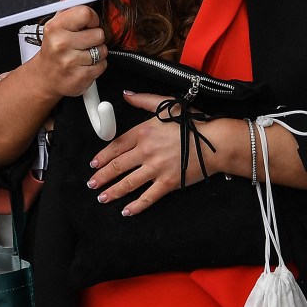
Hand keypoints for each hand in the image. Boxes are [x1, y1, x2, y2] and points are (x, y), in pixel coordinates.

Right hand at [22, 6, 107, 99]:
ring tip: (83, 54)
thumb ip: (66, 4)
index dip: (92, 19)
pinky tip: (84, 65)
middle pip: (99, 34)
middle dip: (95, 38)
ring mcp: (70, 62)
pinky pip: (102, 66)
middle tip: (83, 42)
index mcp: (55, 27)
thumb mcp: (55, 24)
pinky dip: (97, 66)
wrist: (44, 77)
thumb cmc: (53, 48)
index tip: (86, 25)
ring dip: (97, 53)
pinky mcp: (79, 77)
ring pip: (102, 51)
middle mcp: (61, 44)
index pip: (86, 13)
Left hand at [86, 91, 243, 216]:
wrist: (215, 141)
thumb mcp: (167, 104)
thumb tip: (126, 95)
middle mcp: (146, 151)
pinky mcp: (168, 183)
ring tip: (102, 197)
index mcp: (144, 132)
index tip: (94, 164)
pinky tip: (126, 211)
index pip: (116, 146)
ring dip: (113, 192)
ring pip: (128, 183)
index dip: (102, 156)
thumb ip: (143, 100)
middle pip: (117, 166)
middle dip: (101, 176)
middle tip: (92, 183)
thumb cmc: (193, 123)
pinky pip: (148, 197)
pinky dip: (136, 206)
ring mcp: (156, 169)